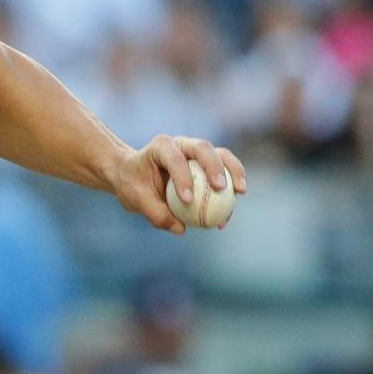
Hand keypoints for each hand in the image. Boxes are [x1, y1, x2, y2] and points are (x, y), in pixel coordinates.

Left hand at [106, 134, 247, 234]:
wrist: (133, 176)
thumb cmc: (132, 184)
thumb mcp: (135, 199)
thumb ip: (155, 212)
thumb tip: (181, 228)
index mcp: (162, 147)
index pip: (175, 158)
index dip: (183, 177)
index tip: (187, 200)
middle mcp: (182, 144)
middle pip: (204, 148)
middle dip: (215, 166)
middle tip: (221, 188)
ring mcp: (196, 152)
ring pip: (221, 155)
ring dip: (234, 172)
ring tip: (240, 193)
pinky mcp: (206, 164)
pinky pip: (223, 174)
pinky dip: (230, 190)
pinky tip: (228, 215)